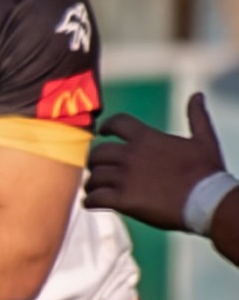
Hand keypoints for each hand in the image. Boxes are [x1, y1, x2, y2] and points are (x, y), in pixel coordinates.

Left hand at [86, 94, 225, 231]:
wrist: (208, 201)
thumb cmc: (207, 172)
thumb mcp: (204, 140)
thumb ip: (196, 117)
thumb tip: (197, 96)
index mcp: (147, 138)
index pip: (117, 122)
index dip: (106, 126)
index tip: (102, 132)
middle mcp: (131, 155)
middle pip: (97, 153)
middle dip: (96, 161)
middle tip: (99, 169)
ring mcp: (125, 178)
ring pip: (93, 177)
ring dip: (92, 183)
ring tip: (96, 189)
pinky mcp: (123, 200)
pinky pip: (94, 198)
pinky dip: (90, 201)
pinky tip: (94, 203)